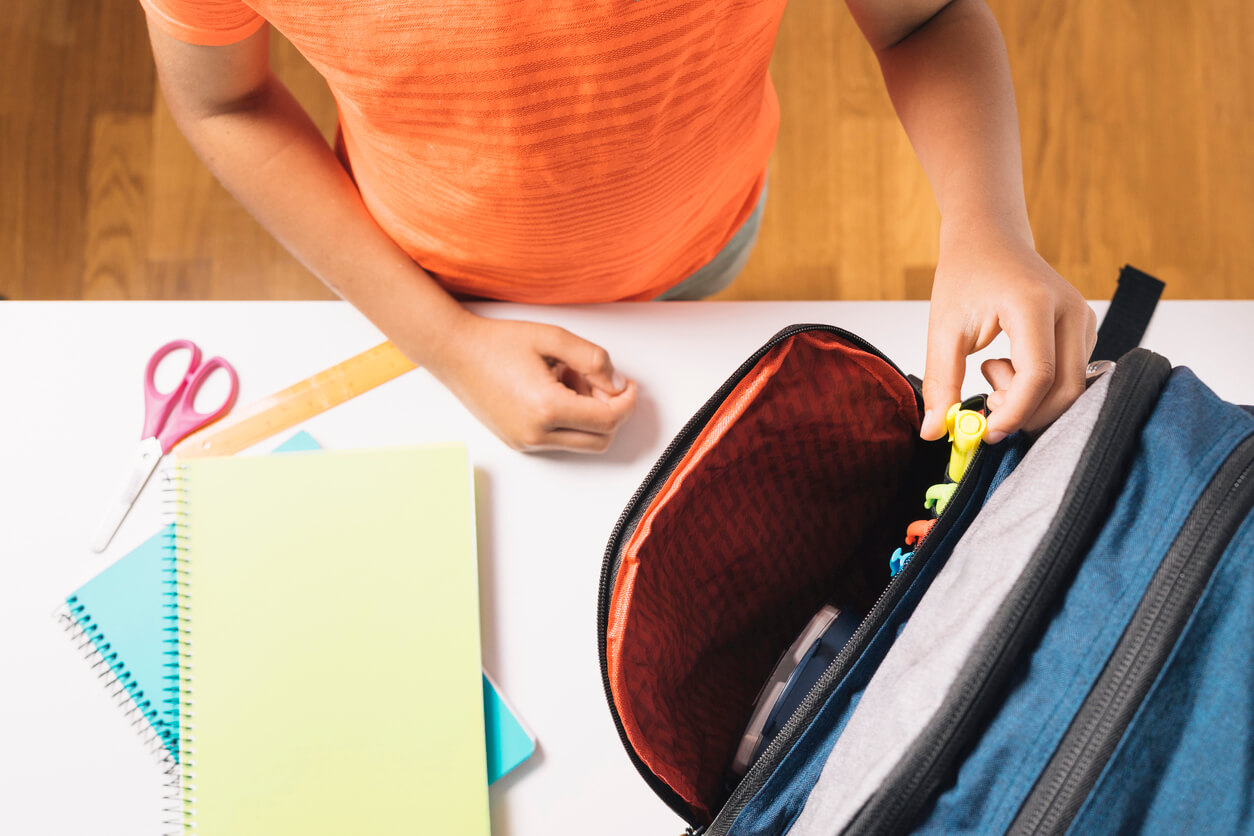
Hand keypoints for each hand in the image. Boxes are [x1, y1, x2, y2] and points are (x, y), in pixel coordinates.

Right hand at [425, 313, 637, 452]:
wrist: (455, 352)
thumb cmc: (497, 342)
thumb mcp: (555, 338)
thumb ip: (594, 360)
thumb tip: (617, 384)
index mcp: (547, 408)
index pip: (609, 419)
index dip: (627, 402)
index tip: (629, 385)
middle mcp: (536, 433)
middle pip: (601, 439)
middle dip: (611, 411)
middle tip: (600, 380)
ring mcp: (526, 442)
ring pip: (582, 442)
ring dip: (589, 416)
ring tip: (570, 380)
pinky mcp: (519, 442)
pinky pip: (559, 440)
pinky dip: (569, 420)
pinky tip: (554, 390)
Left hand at [921, 225, 1096, 443]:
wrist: (989, 239)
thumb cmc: (967, 275)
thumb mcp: (943, 328)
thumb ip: (941, 382)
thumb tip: (934, 431)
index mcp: (1034, 304)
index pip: (1038, 375)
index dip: (1014, 413)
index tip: (985, 432)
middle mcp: (1070, 311)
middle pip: (1066, 389)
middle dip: (1025, 413)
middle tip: (986, 406)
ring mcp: (1083, 319)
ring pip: (1071, 387)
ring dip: (1029, 398)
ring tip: (992, 370)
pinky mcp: (1084, 329)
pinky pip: (1070, 376)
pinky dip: (1038, 387)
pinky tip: (1010, 364)